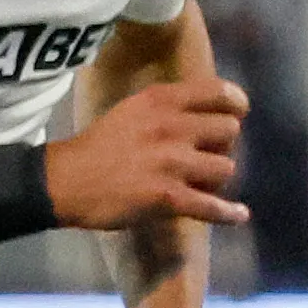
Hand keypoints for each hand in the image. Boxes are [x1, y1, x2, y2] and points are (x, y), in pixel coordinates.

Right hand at [47, 78, 248, 232]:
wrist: (68, 180)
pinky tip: (239, 215)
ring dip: (217, 178)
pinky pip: (212, 206)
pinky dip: (228, 213)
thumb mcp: (132, 110)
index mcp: (161, 100)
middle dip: (223, 144)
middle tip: (208, 154)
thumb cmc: (100, 145)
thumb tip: (204, 113)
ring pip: (225, 168)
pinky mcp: (169, 196)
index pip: (217, 92)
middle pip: (229, 131)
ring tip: (203, 183)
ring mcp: (172, 163)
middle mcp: (171, 126)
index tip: (239, 112)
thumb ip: (167, 107)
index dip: (236, 103)